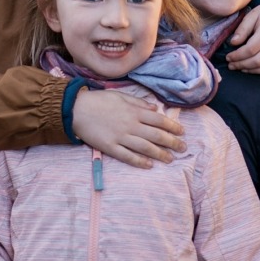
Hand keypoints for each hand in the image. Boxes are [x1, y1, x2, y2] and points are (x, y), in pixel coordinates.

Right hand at [70, 89, 184, 167]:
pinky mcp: (110, 147)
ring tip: (170, 159)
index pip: (159, 120)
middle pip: (156, 135)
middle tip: (183, 148)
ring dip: (160, 154)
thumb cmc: (98, 100)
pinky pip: (127, 156)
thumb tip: (155, 108)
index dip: (172, 126)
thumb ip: (138, 102)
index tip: (182, 132)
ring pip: (145, 147)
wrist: (76, 109)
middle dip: (172, 142)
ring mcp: (120, 137)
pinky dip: (139, 161)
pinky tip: (149, 165)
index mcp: (133, 111)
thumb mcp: (119, 95)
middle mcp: (130, 125)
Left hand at [224, 0, 259, 74]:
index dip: (237, 56)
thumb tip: (232, 43)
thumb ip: (242, 29)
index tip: (228, 57)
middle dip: (243, 65)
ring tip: (243, 69)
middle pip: (259, 60)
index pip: (250, 49)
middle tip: (232, 65)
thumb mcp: (252, 16)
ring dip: (255, 71)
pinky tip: (258, 70)